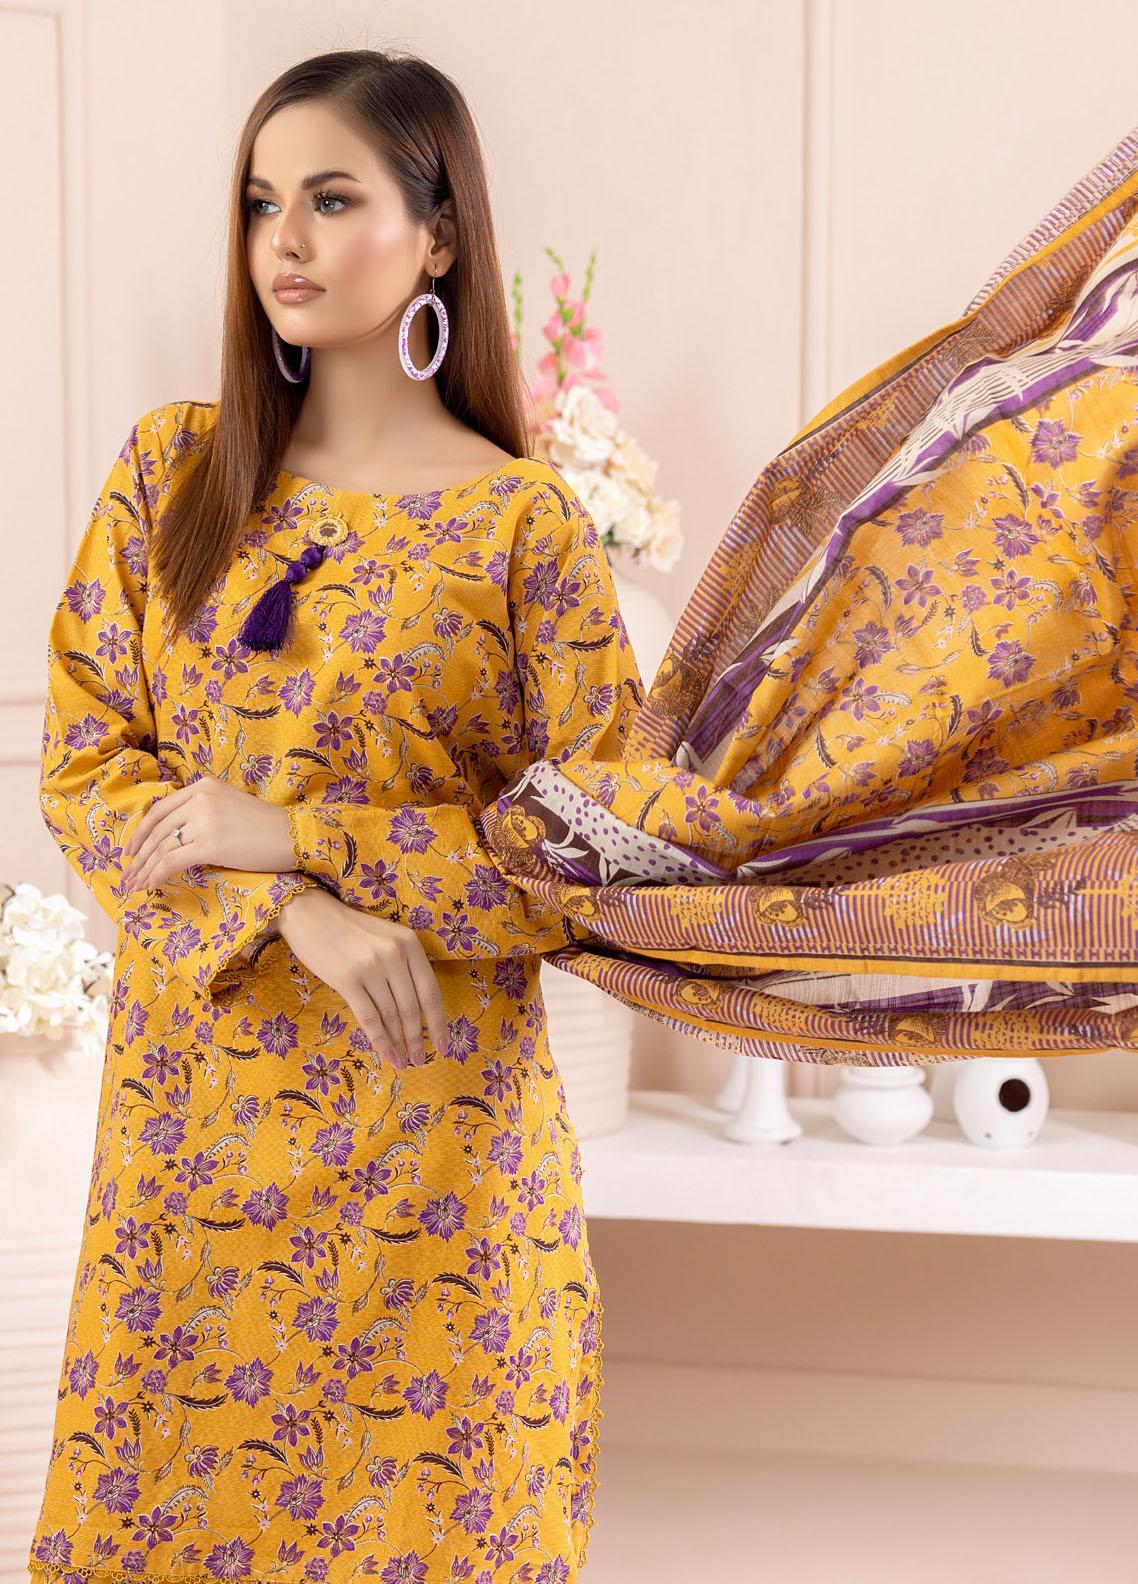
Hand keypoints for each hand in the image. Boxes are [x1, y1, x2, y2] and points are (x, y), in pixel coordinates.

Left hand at [122, 775, 293, 890]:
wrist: (294, 837)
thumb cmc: (266, 828)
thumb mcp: (230, 806)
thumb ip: (202, 812)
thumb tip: (175, 836)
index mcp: (203, 786)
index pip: (160, 809)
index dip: (141, 832)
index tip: (132, 850)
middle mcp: (200, 798)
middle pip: (157, 830)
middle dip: (139, 856)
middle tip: (127, 875)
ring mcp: (204, 820)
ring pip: (162, 847)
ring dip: (145, 870)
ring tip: (134, 886)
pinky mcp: (210, 844)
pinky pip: (173, 861)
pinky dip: (158, 875)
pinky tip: (151, 886)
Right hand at [277, 888, 448, 1070]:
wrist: (310, 913)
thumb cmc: (350, 929)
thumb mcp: (387, 938)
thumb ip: (405, 965)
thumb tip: (418, 1010)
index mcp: (410, 943)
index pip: (431, 991)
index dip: (438, 1023)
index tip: (443, 1046)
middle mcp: (395, 954)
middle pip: (412, 1007)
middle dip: (417, 1039)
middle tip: (420, 1060)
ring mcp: (371, 967)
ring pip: (391, 1015)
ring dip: (399, 1043)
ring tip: (404, 1062)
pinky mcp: (347, 979)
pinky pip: (368, 1017)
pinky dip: (380, 1040)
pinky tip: (387, 1054)